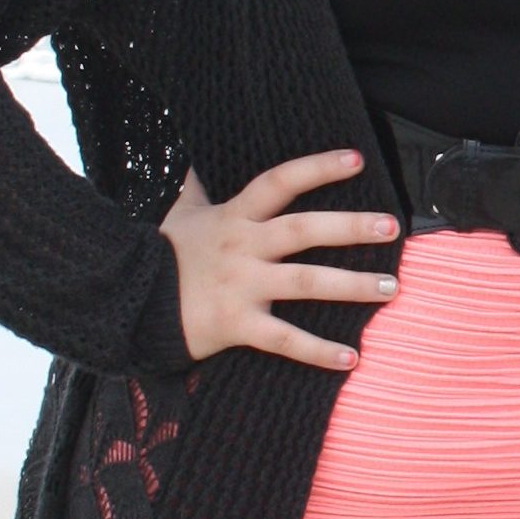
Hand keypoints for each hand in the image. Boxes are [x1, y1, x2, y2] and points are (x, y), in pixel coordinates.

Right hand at [158, 151, 398, 367]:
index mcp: (234, 218)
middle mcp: (242, 248)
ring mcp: (241, 286)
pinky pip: (285, 340)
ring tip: (391, 287)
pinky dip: (318, 351)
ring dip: (352, 286)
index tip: (356, 160)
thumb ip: (197, 188)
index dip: (316, 168)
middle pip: (302, 230)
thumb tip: (196, 163)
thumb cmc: (163, 257)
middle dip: (349, 227)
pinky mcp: (237, 324)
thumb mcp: (179, 215)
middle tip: (392, 226)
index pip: (279, 183)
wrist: (127, 303)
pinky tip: (351, 358)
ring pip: (305, 282)